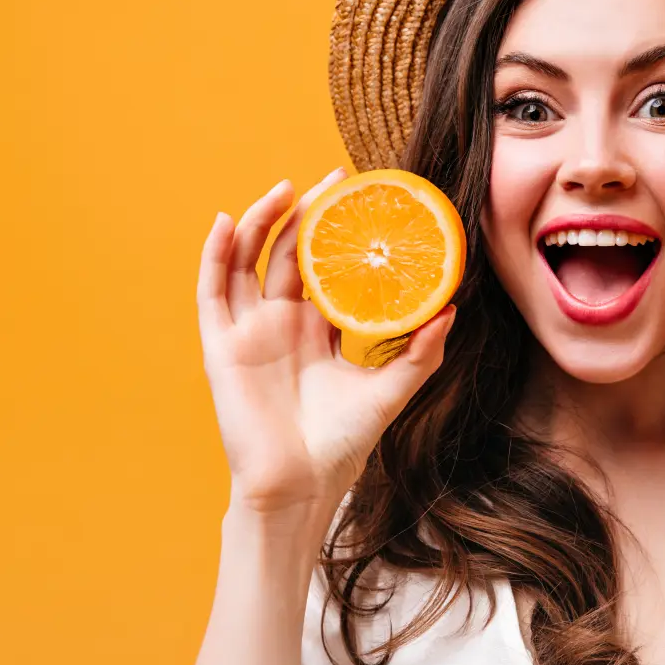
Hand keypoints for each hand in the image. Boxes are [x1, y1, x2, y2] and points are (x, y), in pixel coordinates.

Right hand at [196, 170, 455, 515]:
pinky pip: (212, 292)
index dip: (339, 236)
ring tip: (283, 189)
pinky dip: (215, 255)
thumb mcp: (390, 391)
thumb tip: (452, 310)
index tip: (362, 200)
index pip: (325, 270)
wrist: (300, 485)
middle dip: (308, 215)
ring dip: (260, 223)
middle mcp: (282, 325)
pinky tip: (227, 221)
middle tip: (334, 179)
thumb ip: (420, 353)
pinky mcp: (221, 346)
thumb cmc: (342, 445)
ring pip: (248, 263)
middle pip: (288, 255)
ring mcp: (249, 332)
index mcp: (319, 332)